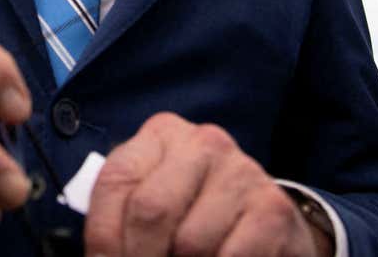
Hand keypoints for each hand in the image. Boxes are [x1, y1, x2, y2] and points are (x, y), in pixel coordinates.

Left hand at [84, 113, 333, 256]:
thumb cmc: (194, 214)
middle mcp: (203, 142)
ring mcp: (242, 171)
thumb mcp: (154, 206)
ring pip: (190, 242)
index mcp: (161, 135)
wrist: (265, 224)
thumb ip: (122, 224)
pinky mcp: (273, 208)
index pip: (115, 184)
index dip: (104, 239)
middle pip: (150, 210)